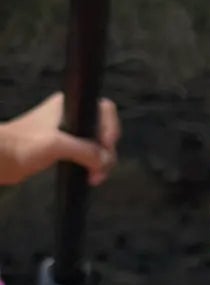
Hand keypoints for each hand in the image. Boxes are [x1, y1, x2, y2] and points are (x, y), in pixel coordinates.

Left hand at [0, 92, 118, 186]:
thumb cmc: (23, 145)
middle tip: (100, 169)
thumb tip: (106, 161)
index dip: (110, 127)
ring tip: (95, 178)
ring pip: (96, 145)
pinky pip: (86, 155)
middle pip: (102, 130)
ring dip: (100, 161)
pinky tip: (90, 176)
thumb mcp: (58, 145)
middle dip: (106, 150)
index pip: (103, 110)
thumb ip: (86, 151)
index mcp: (68, 106)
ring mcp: (67, 133)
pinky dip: (91, 165)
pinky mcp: (62, 149)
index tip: (106, 146)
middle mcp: (70, 116)